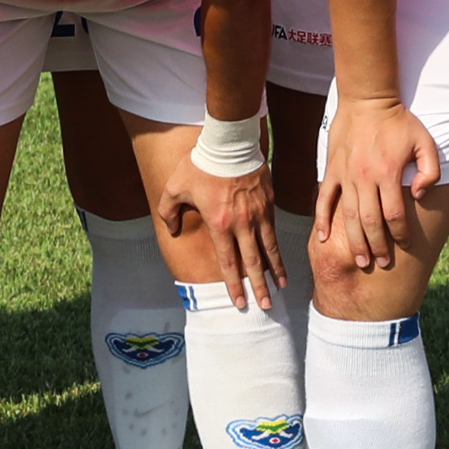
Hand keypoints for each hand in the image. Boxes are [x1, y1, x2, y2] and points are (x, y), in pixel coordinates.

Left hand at [158, 162, 282, 310]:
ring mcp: (259, 214)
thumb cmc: (200, 164)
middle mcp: (242, 224)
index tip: (239, 302)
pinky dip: (278, 247)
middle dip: (259, 287)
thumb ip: (168, 211)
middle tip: (265, 306)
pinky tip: (280, 257)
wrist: (229, 142)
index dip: (234, 285)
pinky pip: (274, 231)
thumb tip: (170, 229)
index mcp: (219, 224)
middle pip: (253, 262)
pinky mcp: (269, 203)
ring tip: (280, 287)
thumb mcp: (175, 187)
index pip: (228, 262)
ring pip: (269, 249)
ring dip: (275, 270)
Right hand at [316, 95, 438, 272]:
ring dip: (355, 241)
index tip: (404, 244)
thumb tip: (419, 196)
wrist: (367, 100)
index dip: (400, 234)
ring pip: (348, 217)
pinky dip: (322, 220)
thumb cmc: (399, 122)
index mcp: (388, 173)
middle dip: (377, 246)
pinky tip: (323, 238)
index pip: (394, 214)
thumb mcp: (425, 142)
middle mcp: (365, 178)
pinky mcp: (332, 170)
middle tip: (381, 263)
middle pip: (370, 222)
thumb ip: (430, 171)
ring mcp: (345, 175)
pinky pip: (324, 200)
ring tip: (361, 260)